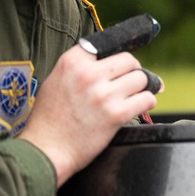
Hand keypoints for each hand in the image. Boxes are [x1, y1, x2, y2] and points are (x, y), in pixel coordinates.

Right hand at [20, 46, 157, 185]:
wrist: (46, 150)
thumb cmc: (49, 119)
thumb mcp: (56, 81)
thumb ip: (79, 69)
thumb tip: (106, 62)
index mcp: (72, 62)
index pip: (107, 45)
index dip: (119, 56)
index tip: (127, 62)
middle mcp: (88, 74)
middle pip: (129, 61)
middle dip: (134, 71)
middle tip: (133, 82)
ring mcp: (103, 94)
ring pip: (141, 79)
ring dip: (142, 88)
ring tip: (136, 95)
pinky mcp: (116, 114)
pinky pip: (146, 99)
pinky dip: (148, 102)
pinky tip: (142, 106)